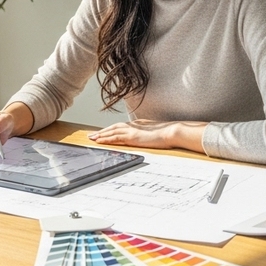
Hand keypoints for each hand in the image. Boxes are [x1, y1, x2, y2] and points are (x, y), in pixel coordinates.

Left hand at [87, 119, 205, 152]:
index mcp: (139, 124)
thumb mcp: (156, 132)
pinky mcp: (132, 136)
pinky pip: (115, 137)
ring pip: (112, 131)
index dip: (112, 129)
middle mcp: (133, 125)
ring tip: (92, 138)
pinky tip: (100, 141)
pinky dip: (106, 138)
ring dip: (101, 134)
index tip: (104, 132)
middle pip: (114, 127)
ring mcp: (132, 130)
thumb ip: (149, 133)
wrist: (172, 131)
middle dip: (103, 131)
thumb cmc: (168, 133)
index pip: (122, 126)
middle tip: (92, 135)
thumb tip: (148, 137)